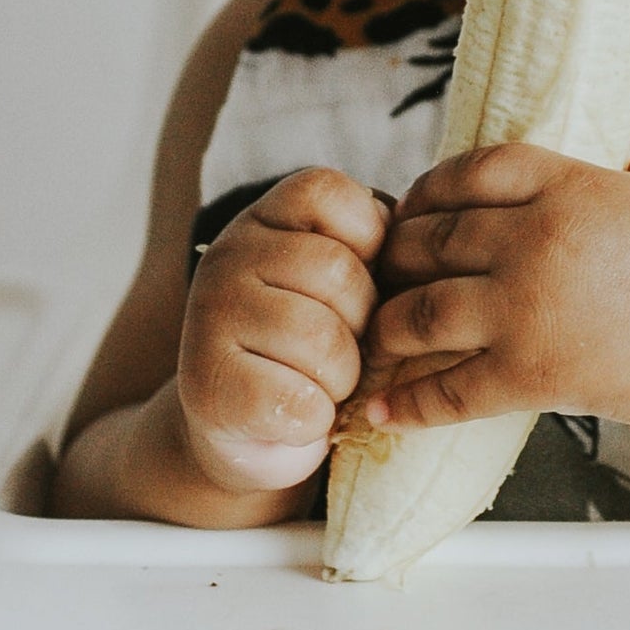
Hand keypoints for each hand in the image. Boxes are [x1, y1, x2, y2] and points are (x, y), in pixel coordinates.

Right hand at [177, 167, 389, 492]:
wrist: (248, 435)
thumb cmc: (314, 350)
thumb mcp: (342, 283)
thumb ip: (374, 248)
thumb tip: (418, 239)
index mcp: (264, 219)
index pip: (331, 194)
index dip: (370, 243)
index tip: (357, 287)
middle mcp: (226, 256)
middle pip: (339, 272)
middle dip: (363, 326)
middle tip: (341, 350)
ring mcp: (210, 319)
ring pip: (322, 339)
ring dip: (342, 377)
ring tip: (320, 384)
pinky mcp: (211, 387)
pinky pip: (298, 400)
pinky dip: (316, 419)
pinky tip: (297, 416)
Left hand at [358, 129, 629, 433]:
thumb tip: (623, 130)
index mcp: (566, 184)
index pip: (468, 172)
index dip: (427, 189)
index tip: (411, 209)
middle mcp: (535, 238)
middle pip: (429, 239)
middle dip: (395, 258)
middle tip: (382, 273)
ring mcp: (528, 307)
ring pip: (420, 312)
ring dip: (388, 325)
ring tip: (377, 336)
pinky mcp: (532, 372)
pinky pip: (449, 389)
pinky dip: (407, 402)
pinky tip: (381, 408)